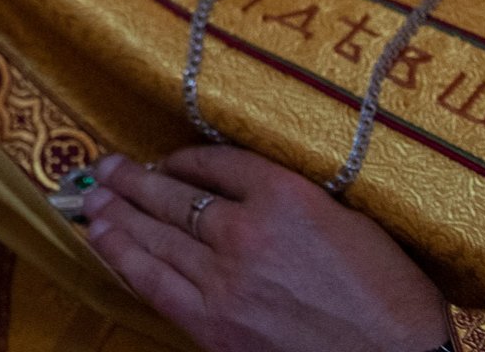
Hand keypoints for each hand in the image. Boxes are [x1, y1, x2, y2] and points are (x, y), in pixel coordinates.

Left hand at [81, 149, 448, 351]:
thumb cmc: (391, 297)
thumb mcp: (348, 221)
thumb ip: (291, 200)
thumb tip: (247, 191)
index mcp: (284, 196)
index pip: (214, 163)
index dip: (183, 160)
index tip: (167, 161)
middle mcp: (246, 230)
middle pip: (173, 196)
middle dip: (133, 180)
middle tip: (107, 168)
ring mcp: (225, 280)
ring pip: (156, 236)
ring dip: (117, 214)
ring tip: (93, 198)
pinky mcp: (215, 325)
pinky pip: (155, 283)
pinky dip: (124, 258)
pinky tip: (103, 241)